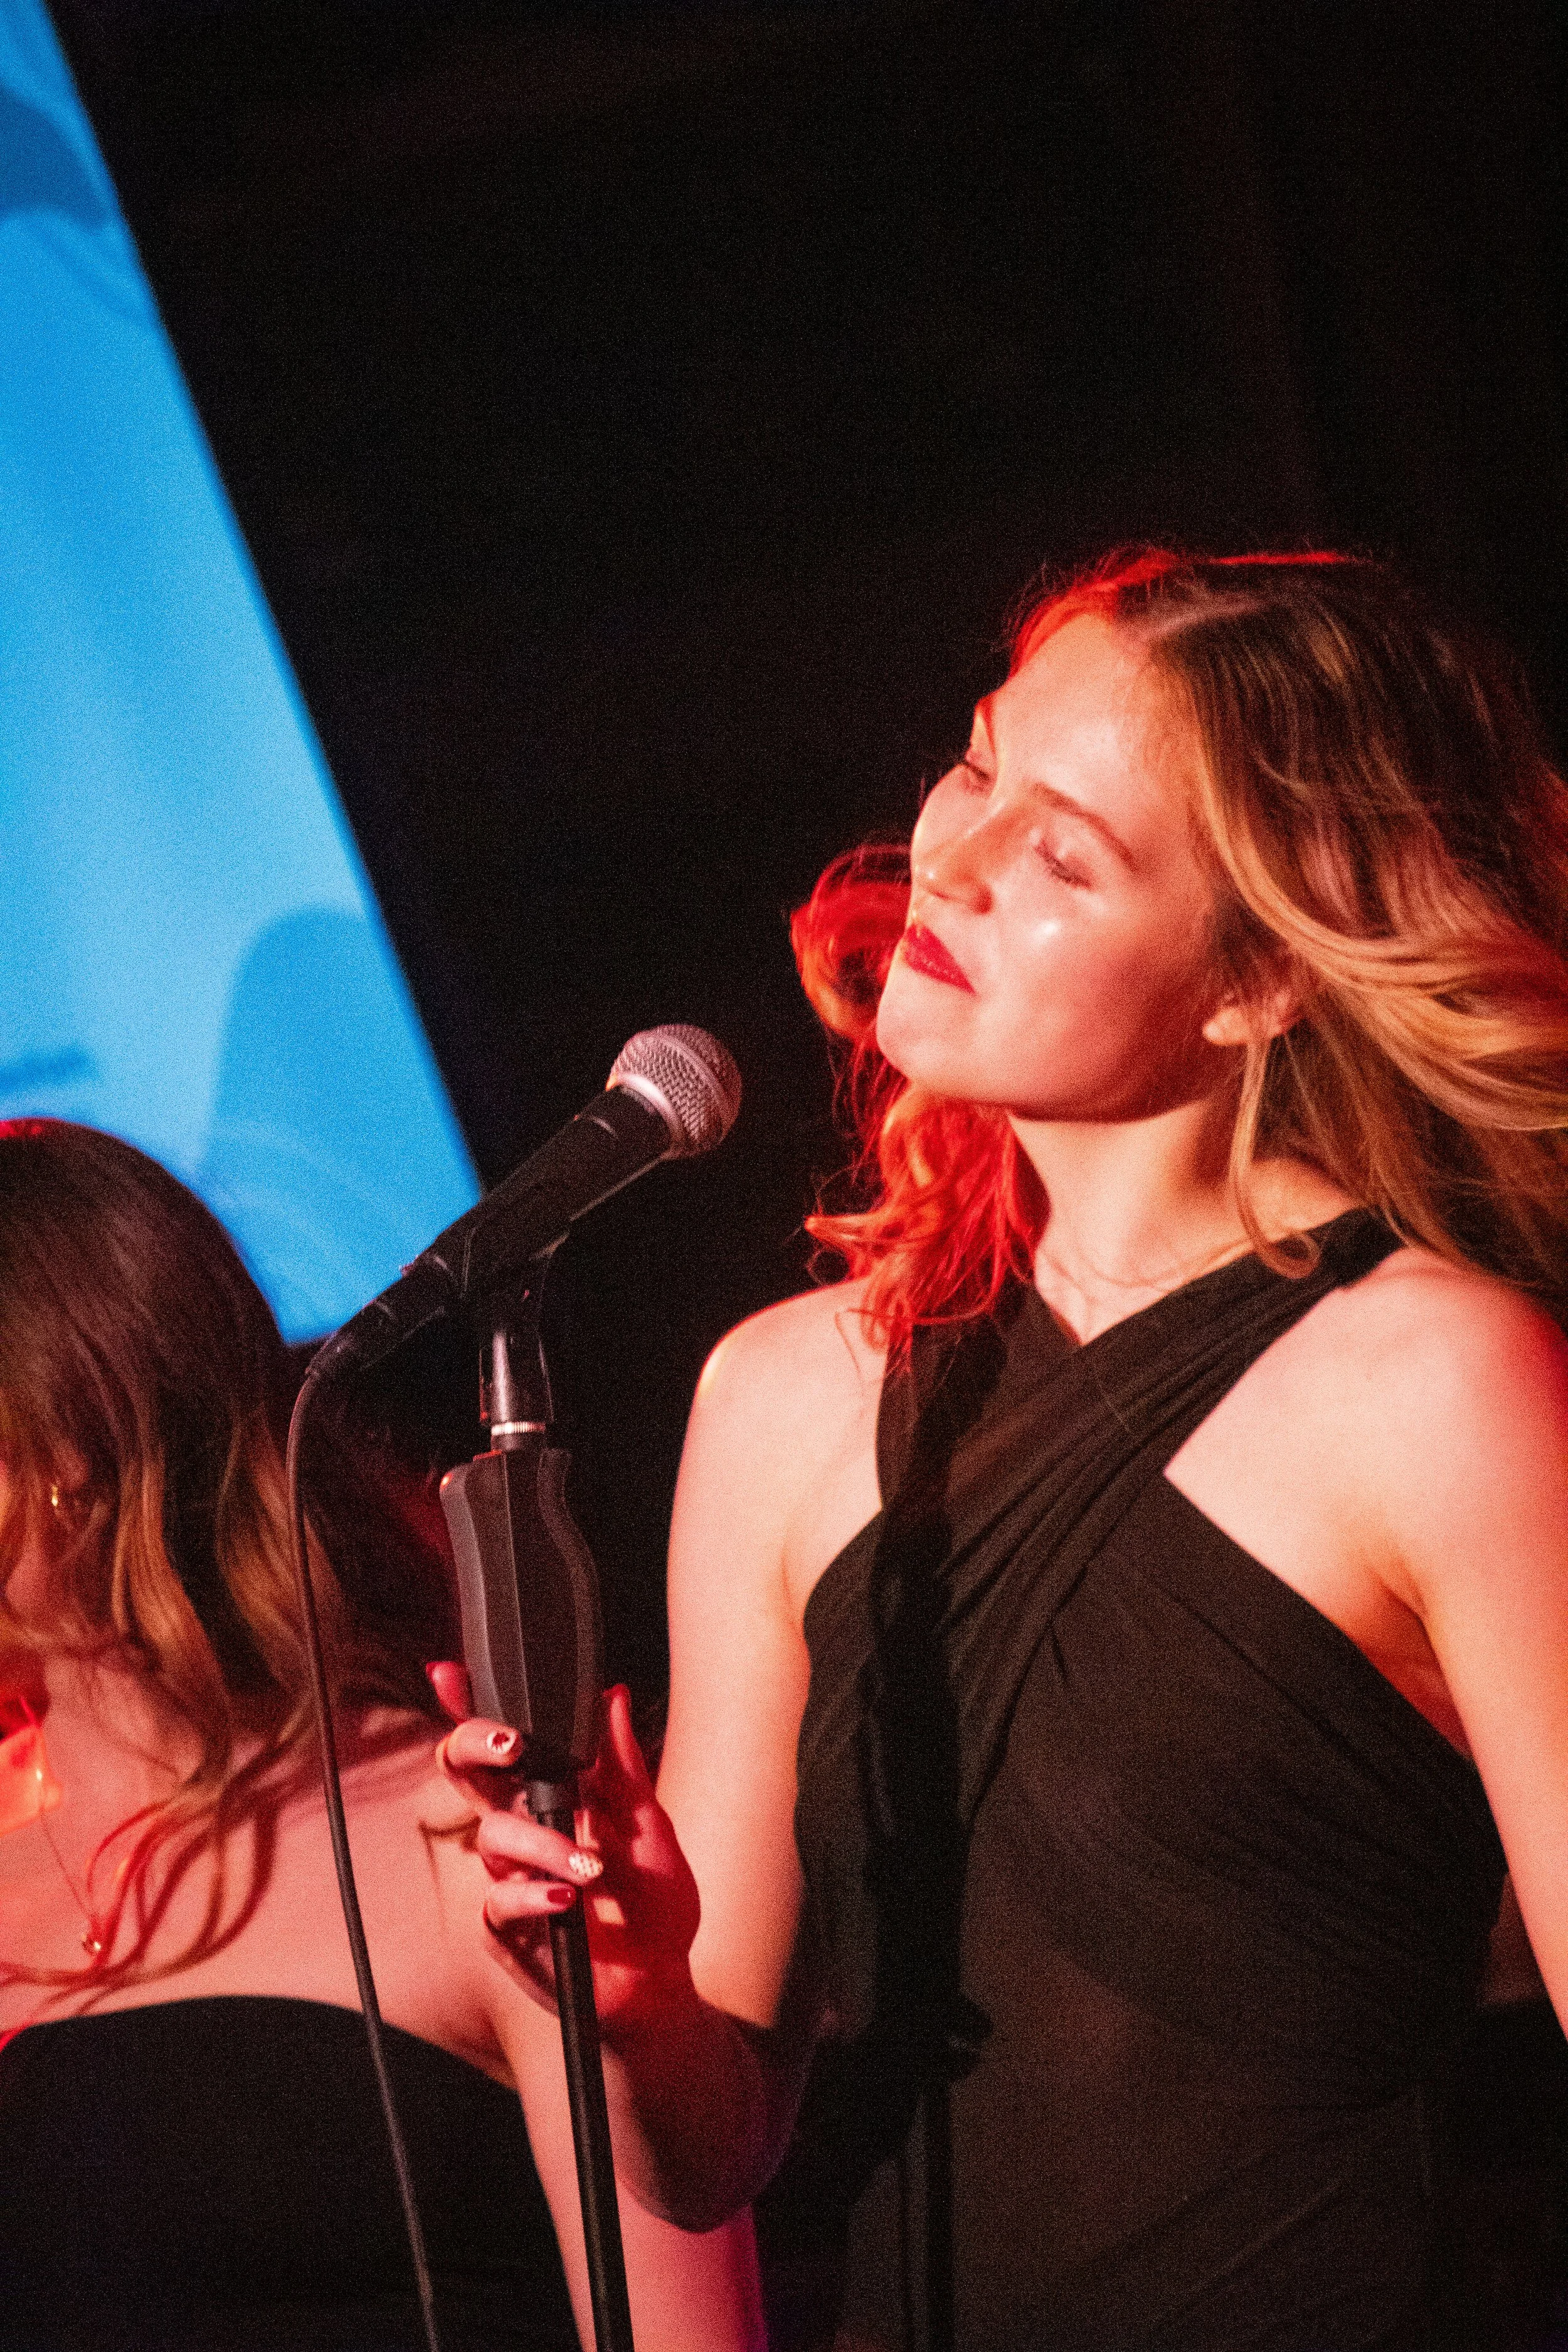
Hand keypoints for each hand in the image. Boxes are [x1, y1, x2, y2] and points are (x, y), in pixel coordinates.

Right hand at [429, 1668, 701, 2035]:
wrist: (663, 1979)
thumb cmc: (653, 1899)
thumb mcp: (649, 1825)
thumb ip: (622, 1763)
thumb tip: (611, 1695)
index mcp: (551, 1793)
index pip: (501, 1743)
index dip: (466, 1707)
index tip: (449, 1672)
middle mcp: (521, 1829)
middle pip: (466, 1772)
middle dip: (476, 1745)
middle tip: (512, 1745)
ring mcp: (508, 1878)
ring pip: (492, 1837)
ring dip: (542, 1844)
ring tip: (588, 1869)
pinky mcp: (506, 1931)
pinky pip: (497, 1903)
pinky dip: (532, 1895)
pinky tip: (567, 1899)